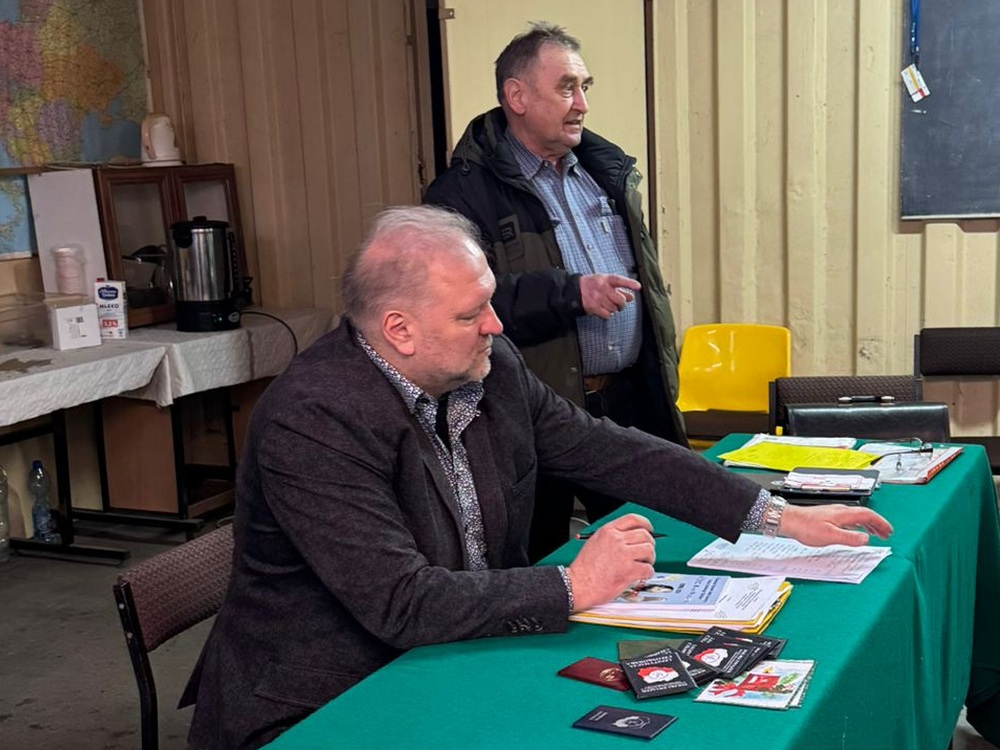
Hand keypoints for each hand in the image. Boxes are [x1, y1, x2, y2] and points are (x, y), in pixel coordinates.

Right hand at [565, 513, 656, 611]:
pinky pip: (648, 569)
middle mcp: (617, 540)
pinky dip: (647, 573)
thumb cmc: (584, 568)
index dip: (645, 524)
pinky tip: (641, 575)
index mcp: (608, 531)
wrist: (579, 584)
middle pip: (645, 535)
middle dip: (649, 544)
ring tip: (643, 564)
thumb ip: (612, 536)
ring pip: (649, 550)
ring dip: (649, 559)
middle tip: (646, 553)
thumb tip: (628, 537)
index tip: (649, 530)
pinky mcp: (629, 570)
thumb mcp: (595, 541)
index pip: (633, 519)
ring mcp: (624, 555)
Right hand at [579, 274, 640, 318]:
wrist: (576, 290)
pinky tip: (605, 310)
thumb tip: (631, 297)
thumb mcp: (605, 281)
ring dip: (614, 309)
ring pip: (614, 308)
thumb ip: (619, 287)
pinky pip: (607, 315)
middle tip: (620, 304)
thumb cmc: (593, 285)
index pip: (619, 280)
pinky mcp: (594, 307)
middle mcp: (602, 289)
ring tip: (610, 305)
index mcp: (606, 280)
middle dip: (623, 304)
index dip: (629, 283)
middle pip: (620, 299)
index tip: (638, 287)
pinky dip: (608, 314)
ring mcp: (598, 298)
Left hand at [778, 503, 893, 546]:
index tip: (889, 531)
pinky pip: (850, 520)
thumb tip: (865, 539)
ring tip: (876, 534)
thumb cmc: (806, 526)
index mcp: (844, 513)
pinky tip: (856, 532)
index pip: (868, 515)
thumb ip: (849, 538)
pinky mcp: (829, 517)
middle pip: (865, 515)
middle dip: (878, 524)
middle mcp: (841, 511)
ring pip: (857, 517)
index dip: (881, 523)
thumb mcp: (830, 536)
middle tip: (887, 534)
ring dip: (869, 525)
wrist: (789, 520)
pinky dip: (858, 526)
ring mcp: (835, 513)